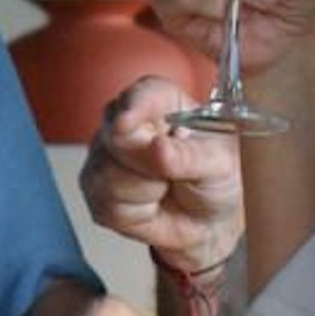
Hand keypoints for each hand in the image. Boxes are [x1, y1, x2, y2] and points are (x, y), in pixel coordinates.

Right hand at [80, 73, 242, 272]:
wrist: (208, 222)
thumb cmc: (216, 182)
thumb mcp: (219, 165)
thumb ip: (188, 157)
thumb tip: (158, 148)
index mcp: (163, 102)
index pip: (143, 93)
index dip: (135, 106)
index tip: (128, 122)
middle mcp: (127, 123)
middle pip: (115, 137)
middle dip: (147, 165)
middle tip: (175, 174)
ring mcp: (105, 155)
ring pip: (107, 173)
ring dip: (145, 192)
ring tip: (166, 189)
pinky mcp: (95, 189)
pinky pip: (104, 202)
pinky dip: (135, 213)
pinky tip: (150, 205)